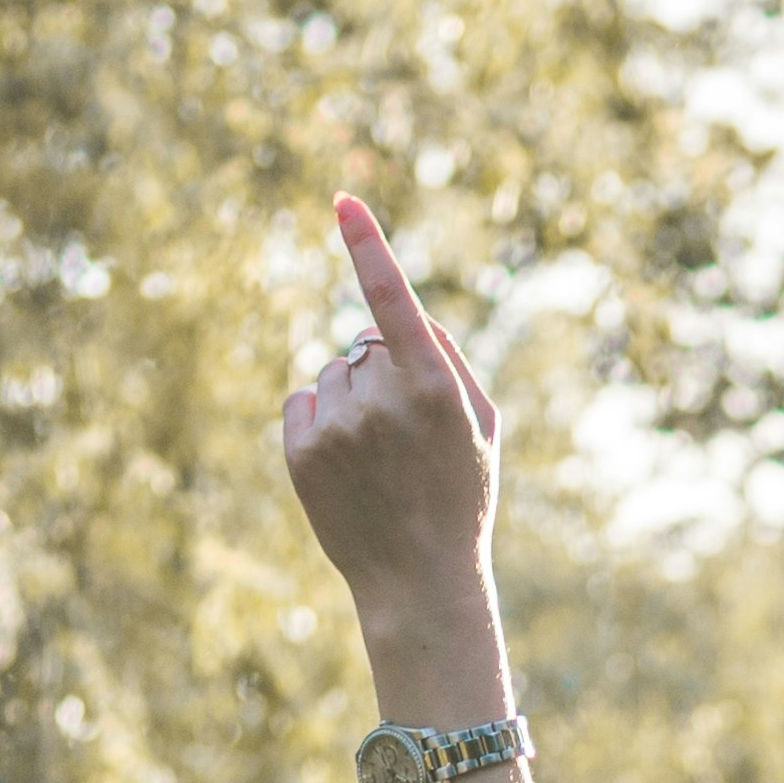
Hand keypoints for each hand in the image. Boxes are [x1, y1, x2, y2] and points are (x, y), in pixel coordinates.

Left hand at [278, 195, 505, 684]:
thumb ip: (447, 356)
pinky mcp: (302, 454)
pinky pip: (302, 402)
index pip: (393, 300)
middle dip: (380, 375)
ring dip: (350, 400)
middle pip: (363, 347)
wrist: (421, 582)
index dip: (367, 246)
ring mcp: (338, 428)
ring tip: (377, 460)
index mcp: (435, 389)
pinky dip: (319, 422)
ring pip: (331, 374)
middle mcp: (383, 401)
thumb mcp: (481, 425)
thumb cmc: (460, 497)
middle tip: (406, 438)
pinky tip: (343, 465)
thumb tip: (399, 308)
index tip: (343, 200)